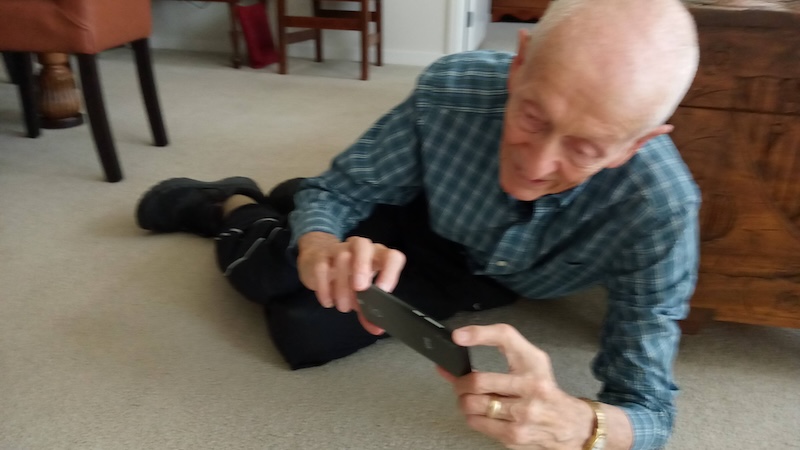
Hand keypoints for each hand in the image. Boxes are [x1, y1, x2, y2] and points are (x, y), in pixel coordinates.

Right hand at [297, 232, 405, 333]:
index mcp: (377, 256)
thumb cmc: (348, 278)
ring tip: (343, 306)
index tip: (383, 290)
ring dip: (342, 285)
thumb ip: (369, 312)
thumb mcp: (361, 296)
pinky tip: (328, 302)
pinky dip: (324, 287)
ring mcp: (338, 249)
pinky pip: (321, 267)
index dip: (390, 271)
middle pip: (362, 245)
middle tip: (360, 289)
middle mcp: (359, 249)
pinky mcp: (319, 257)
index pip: (391, 256)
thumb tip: (377, 328)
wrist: (318, 261)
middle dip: (361, 266)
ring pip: (341, 257)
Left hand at [437, 324, 593, 449]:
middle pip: (478, 381)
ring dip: (464, 401)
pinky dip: (472, 417)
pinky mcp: (515, 434)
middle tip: (461, 383)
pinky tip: (482, 413)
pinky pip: (477, 423)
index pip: (505, 338)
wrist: (570, 424)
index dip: (479, 334)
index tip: (459, 336)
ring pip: (472, 404)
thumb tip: (458, 344)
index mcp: (533, 363)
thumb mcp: (531, 360)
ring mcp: (523, 413)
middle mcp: (531, 386)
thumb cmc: (545, 389)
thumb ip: (498, 347)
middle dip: (461, 383)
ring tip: (470, 398)